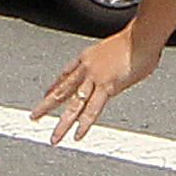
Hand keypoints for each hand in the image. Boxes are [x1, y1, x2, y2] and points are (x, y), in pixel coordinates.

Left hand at [31, 29, 160, 143]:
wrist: (140, 37)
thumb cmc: (136, 41)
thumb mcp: (116, 49)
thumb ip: (113, 61)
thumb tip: (120, 66)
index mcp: (87, 57)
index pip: (65, 74)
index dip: (54, 85)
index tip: (46, 93)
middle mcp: (86, 68)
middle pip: (62, 90)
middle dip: (47, 105)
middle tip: (34, 116)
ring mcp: (94, 78)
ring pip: (74, 105)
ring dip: (63, 123)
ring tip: (54, 138)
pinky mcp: (106, 87)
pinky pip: (92, 110)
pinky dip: (84, 124)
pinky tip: (77, 135)